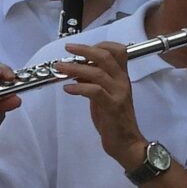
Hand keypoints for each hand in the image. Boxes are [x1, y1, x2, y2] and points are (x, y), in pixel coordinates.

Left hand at [59, 41, 146, 169]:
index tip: (80, 47)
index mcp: (121, 77)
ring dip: (75, 68)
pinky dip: (79, 87)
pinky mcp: (112, 107)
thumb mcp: (103, 96)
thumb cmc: (113, 119)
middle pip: (106, 57)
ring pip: (97, 73)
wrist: (126, 143)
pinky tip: (67, 89)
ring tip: (60, 68)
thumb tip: (77, 69)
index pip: (118, 50)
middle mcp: (122, 82)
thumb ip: (93, 81)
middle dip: (85, 50)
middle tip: (68, 48)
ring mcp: (118, 94)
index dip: (99, 44)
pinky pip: (94, 91)